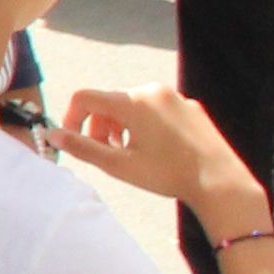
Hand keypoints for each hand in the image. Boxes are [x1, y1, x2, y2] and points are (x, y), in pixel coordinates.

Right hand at [56, 85, 267, 232]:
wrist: (221, 182)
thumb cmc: (167, 173)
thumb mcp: (118, 164)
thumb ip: (81, 147)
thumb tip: (52, 135)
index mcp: (132, 101)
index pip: (85, 98)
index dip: (71, 118)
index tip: (74, 141)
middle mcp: (153, 91)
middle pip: (110, 102)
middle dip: (100, 126)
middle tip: (107, 153)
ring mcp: (176, 98)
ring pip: (134, 106)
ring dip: (122, 126)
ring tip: (131, 153)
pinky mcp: (192, 107)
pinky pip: (157, 109)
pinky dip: (146, 125)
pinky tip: (157, 150)